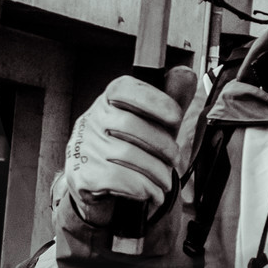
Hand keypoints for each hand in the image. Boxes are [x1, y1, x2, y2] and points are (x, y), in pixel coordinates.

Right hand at [63, 74, 190, 225]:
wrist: (101, 193)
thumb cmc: (130, 153)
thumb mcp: (153, 126)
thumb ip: (170, 101)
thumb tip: (186, 73)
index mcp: (107, 103)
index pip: (123, 89)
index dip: (152, 99)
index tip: (176, 116)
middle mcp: (90, 121)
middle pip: (130, 125)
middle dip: (162, 145)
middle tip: (175, 159)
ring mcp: (82, 149)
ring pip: (128, 155)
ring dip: (157, 173)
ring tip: (165, 182)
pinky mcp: (81, 176)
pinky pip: (119, 179)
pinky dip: (143, 188)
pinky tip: (151, 193)